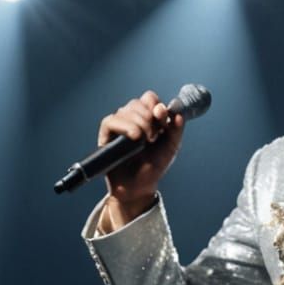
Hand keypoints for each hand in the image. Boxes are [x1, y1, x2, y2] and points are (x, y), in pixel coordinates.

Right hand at [97, 92, 185, 222]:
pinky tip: (136, 137)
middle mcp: (131, 119)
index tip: (163, 119)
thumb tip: (177, 112)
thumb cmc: (153, 167)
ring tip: (145, 141)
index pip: (149, 98)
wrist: (140, 187)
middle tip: (154, 137)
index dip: (156, 105)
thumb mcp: (171, 147)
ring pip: (125, 110)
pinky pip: (111, 121)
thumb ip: (176, 129)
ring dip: (140, 123)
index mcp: (147, 118)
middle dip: (149, 117)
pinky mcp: (106, 135)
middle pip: (137, 102)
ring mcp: (118, 126)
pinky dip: (126, 126)